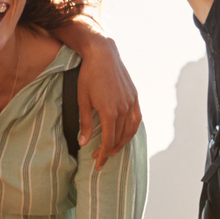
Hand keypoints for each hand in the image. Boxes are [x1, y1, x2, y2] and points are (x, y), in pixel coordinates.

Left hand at [75, 33, 141, 169]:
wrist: (103, 54)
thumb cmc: (88, 76)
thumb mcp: (82, 99)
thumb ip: (85, 123)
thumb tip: (83, 142)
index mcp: (110, 112)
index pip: (108, 141)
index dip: (102, 155)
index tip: (97, 164)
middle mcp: (124, 109)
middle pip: (119, 138)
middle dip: (109, 150)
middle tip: (99, 158)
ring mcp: (131, 102)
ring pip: (130, 130)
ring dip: (122, 142)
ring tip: (113, 149)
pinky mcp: (134, 96)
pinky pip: (136, 118)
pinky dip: (132, 129)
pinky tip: (126, 133)